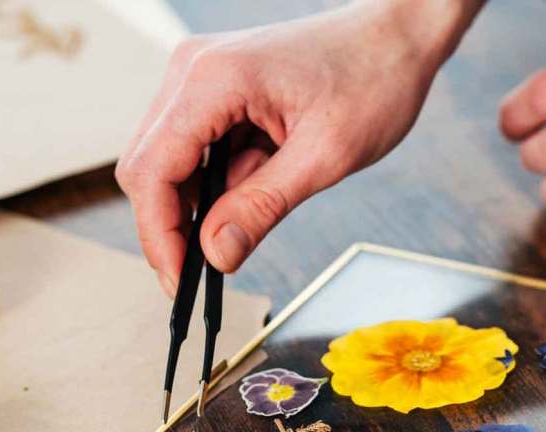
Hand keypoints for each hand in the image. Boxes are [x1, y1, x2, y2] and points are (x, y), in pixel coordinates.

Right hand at [116, 0, 482, 293]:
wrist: (398, 35)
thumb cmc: (373, 78)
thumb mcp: (324, 157)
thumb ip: (262, 207)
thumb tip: (215, 255)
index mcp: (213, 79)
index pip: (153, 170)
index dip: (160, 234)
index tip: (181, 282)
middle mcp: (193, 70)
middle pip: (147, 167)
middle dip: (171, 225)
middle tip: (206, 268)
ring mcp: (199, 77)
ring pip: (167, 162)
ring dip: (198, 202)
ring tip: (253, 209)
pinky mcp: (213, 89)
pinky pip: (193, 149)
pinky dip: (215, 182)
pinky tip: (258, 179)